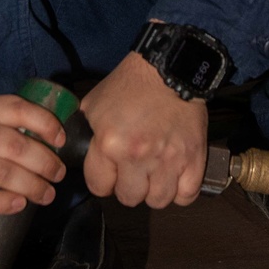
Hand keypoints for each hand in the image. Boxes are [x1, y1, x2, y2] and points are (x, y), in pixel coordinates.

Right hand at [0, 96, 66, 217]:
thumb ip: (18, 125)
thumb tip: (61, 141)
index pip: (19, 109)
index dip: (45, 124)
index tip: (61, 141)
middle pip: (15, 146)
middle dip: (44, 162)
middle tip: (59, 174)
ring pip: (3, 173)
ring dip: (32, 185)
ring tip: (47, 194)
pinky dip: (5, 202)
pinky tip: (20, 204)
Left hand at [80, 52, 207, 208]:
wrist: (169, 68)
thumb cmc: (131, 84)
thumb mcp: (94, 104)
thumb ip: (84, 133)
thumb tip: (75, 152)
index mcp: (110, 143)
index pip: (99, 187)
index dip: (103, 180)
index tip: (109, 172)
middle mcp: (138, 156)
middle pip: (129, 198)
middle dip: (128, 186)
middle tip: (132, 171)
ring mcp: (169, 160)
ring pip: (158, 201)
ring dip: (154, 190)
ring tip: (154, 174)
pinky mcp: (194, 158)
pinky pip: (186, 195)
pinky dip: (180, 190)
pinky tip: (174, 177)